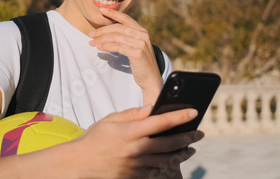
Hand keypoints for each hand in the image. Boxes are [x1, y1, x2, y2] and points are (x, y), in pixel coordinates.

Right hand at [69, 105, 203, 178]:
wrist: (80, 163)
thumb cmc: (96, 138)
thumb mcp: (111, 120)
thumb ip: (133, 113)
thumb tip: (153, 107)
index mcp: (130, 132)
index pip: (161, 122)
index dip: (180, 116)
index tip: (194, 112)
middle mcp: (136, 149)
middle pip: (170, 143)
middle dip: (188, 137)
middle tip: (199, 134)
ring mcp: (136, 165)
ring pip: (166, 160)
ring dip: (181, 153)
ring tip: (190, 149)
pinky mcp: (134, 176)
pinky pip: (156, 172)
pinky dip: (166, 165)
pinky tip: (172, 161)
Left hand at [89, 7, 162, 102]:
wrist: (151, 78)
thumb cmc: (140, 63)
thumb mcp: (135, 46)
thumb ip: (127, 38)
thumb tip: (108, 32)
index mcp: (142, 31)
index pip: (126, 19)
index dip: (113, 13)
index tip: (102, 10)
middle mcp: (143, 35)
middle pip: (119, 28)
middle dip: (103, 30)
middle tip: (91, 34)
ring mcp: (141, 44)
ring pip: (117, 37)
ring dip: (102, 39)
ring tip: (92, 42)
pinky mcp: (137, 53)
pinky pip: (118, 47)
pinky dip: (107, 46)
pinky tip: (100, 48)